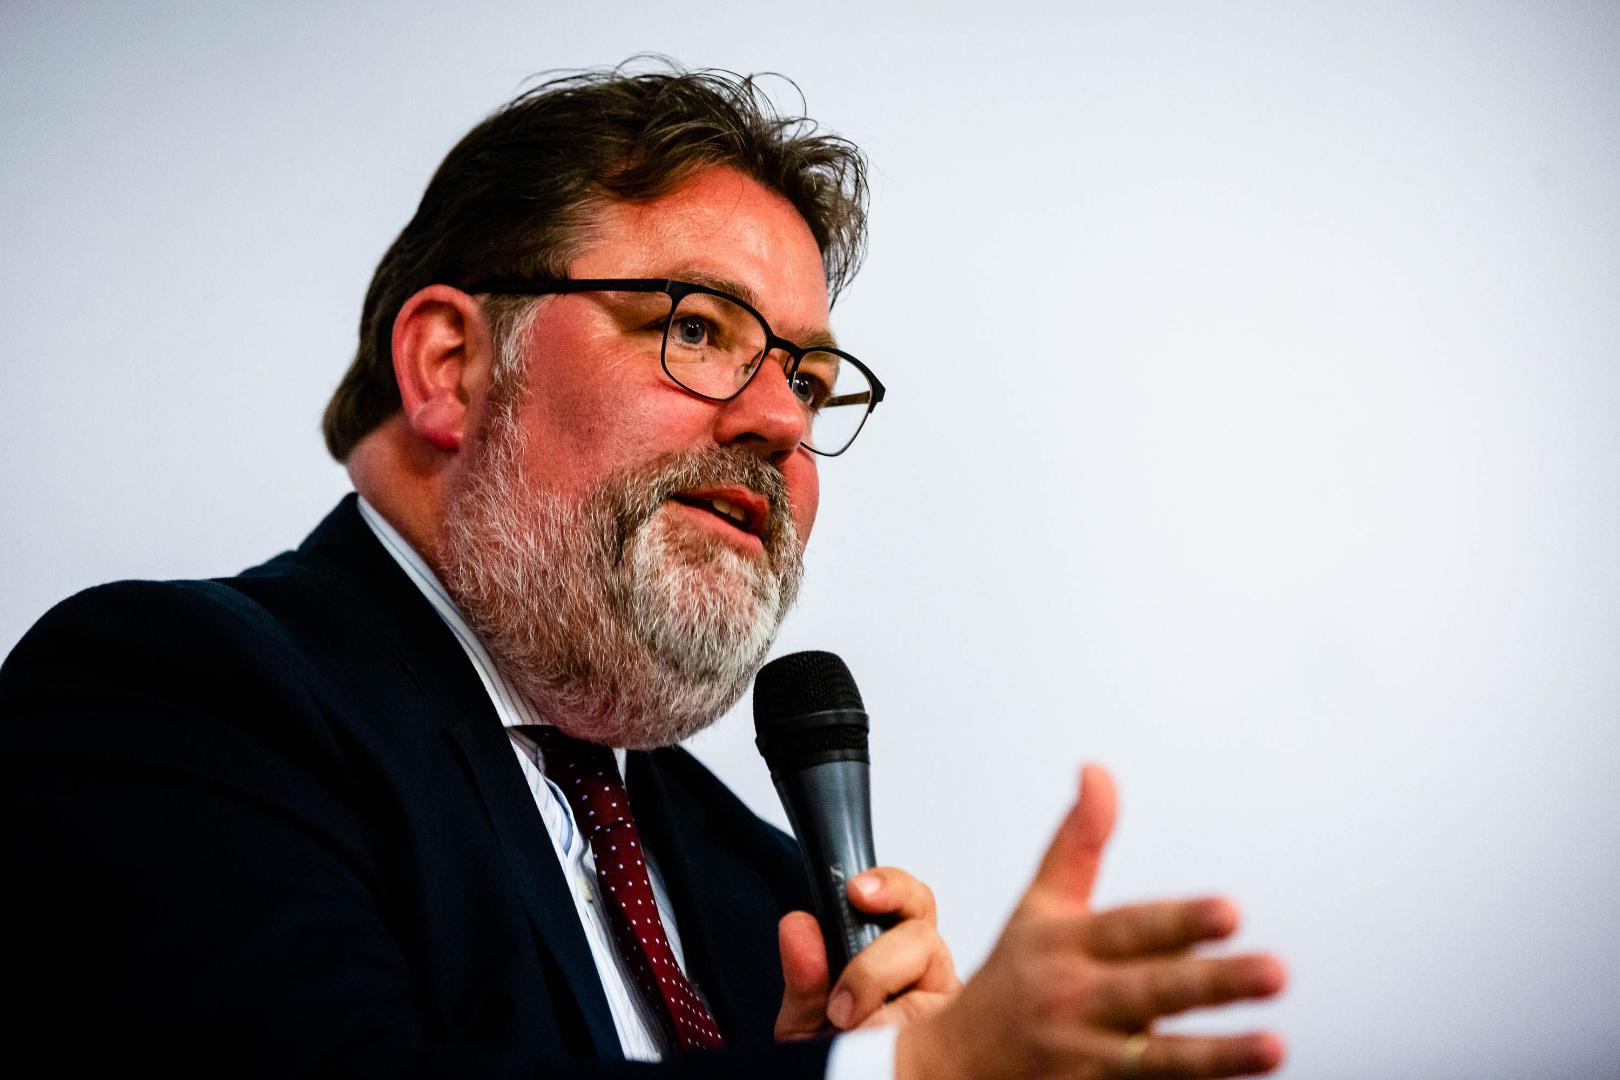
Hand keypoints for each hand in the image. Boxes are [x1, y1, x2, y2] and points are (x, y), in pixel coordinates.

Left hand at [775, 866, 961, 1039]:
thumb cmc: (835, 1058)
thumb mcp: (805, 1018)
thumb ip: (803, 972)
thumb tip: (797, 925)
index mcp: (894, 954)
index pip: (906, 901)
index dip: (888, 886)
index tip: (857, 891)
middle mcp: (927, 975)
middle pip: (921, 926)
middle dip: (878, 950)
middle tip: (842, 995)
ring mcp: (947, 1005)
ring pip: (926, 961)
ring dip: (877, 989)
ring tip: (850, 1027)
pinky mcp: (959, 1031)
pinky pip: (936, 1015)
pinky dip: (894, 1024)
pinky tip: (878, 1045)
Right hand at [895, 765, 1286, 1078]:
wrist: (950, 1067)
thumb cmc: (1011, 979)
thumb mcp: (1038, 906)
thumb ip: (1078, 842)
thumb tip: (1097, 771)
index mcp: (1065, 943)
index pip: (1131, 927)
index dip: (1180, 920)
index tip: (1231, 911)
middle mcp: (1074, 999)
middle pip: (1152, 989)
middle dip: (1214, 983)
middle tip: (1276, 971)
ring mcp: (1082, 1058)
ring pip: (1157, 1058)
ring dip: (1216, 1054)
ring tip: (1273, 1046)